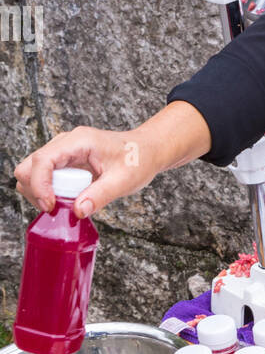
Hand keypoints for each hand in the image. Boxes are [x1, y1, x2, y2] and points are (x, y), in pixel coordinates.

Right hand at [15, 127, 160, 217]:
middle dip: (36, 191)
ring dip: (41, 193)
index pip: (43, 160)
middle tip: (57, 208)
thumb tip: (77, 211)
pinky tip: (69, 200)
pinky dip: (49, 193)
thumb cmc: (138, 159)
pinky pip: (44, 178)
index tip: (51, 206)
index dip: (40, 185)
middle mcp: (65, 143)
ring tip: (66, 204)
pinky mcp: (63, 162)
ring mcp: (62, 152)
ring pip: (32, 173)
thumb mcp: (124, 181)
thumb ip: (100, 196)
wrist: (146, 150)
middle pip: (29, 166)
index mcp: (79, 141)